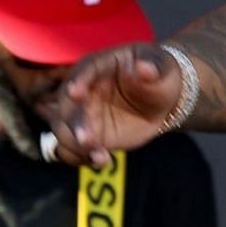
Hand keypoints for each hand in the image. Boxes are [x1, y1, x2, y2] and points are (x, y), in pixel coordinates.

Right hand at [35, 42, 181, 167]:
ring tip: (101, 158)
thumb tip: (145, 67)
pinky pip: (72, 149)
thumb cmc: (158, 77)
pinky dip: (81, 157)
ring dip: (76, 146)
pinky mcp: (86, 134)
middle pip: (67, 105)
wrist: (159, 100)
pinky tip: (101, 161)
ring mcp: (81, 113)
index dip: (79, 82)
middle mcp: (83, 89)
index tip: (75, 93)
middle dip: (74, 123)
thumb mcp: (161, 69)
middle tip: (86, 140)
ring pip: (64, 130)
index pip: (85, 71)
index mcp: (99, 65)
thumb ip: (152, 68)